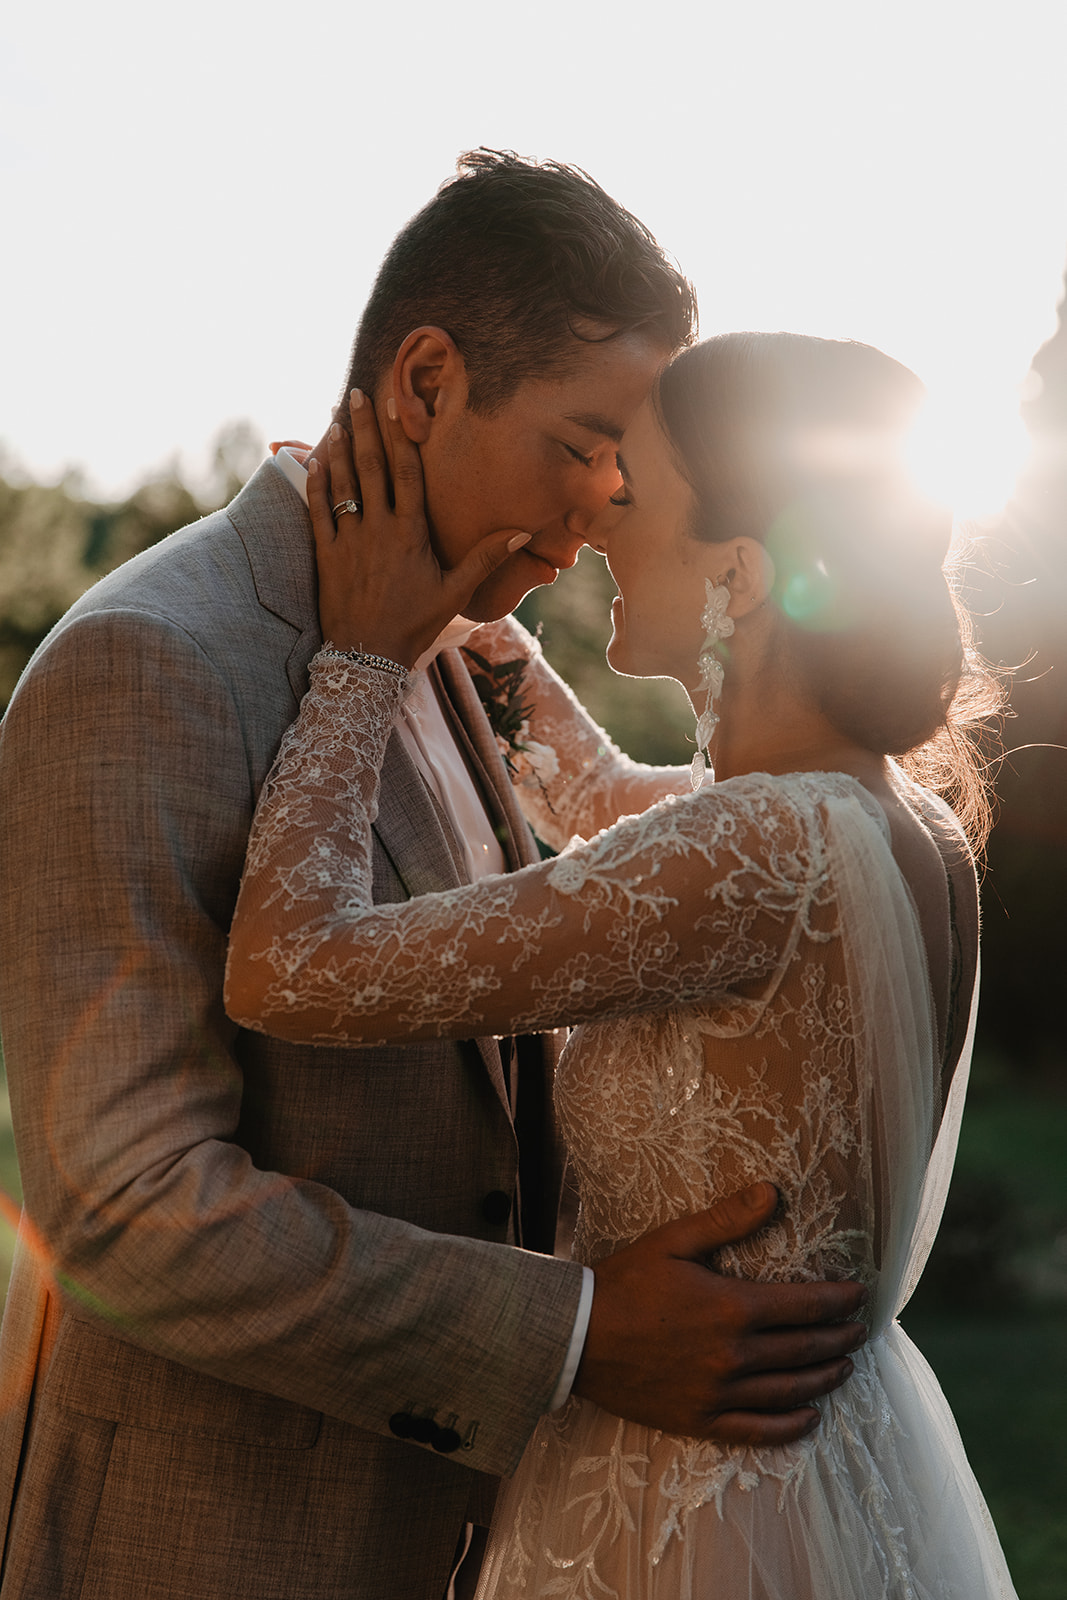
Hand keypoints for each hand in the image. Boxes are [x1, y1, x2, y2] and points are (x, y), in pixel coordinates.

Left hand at [307, 390, 529, 666]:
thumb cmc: (415, 624)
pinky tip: (315, 459)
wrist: (368, 658)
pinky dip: (316, 482)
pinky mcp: (326, 554)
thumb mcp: (456, 591)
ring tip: (336, 416)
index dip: (399, 434)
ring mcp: (348, 540)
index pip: (406, 472)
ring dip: (338, 446)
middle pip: (371, 467)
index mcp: (411, 533)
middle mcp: (378, 529)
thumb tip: (523, 531)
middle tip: (357, 393)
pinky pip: (317, 510)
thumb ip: (485, 557)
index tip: (393, 403)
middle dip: (364, 427)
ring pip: (342, 482)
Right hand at [573, 1182, 866, 1445]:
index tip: (860, 1296)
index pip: (804, 1306)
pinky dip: (790, 1425)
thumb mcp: (674, 1241)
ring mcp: (718, 1392)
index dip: (838, 1301)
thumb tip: (773, 1191)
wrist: (575, 1337)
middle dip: (839, 1337)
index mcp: (731, 1308)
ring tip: (844, 1367)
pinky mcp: (700, 1419)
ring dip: (823, 1377)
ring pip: (789, 1390)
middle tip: (861, 1330)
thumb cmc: (623, 1282)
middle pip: (804, 1349)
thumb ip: (727, 1219)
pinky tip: (809, 1416)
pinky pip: (757, 1429)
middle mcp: (733, 1355)